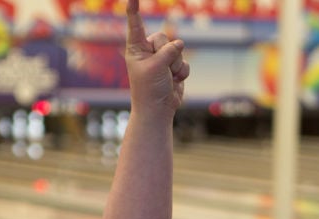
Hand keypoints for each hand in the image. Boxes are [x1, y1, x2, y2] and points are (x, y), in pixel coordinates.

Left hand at [125, 0, 189, 116]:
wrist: (158, 110)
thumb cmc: (149, 89)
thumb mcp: (156, 66)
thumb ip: (168, 50)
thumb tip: (180, 44)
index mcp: (136, 48)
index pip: (135, 24)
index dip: (134, 10)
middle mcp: (148, 51)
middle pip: (164, 36)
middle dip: (167, 53)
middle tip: (161, 69)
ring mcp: (161, 59)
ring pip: (177, 50)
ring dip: (176, 65)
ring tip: (167, 77)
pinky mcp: (173, 67)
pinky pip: (184, 62)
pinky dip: (182, 72)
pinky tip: (175, 81)